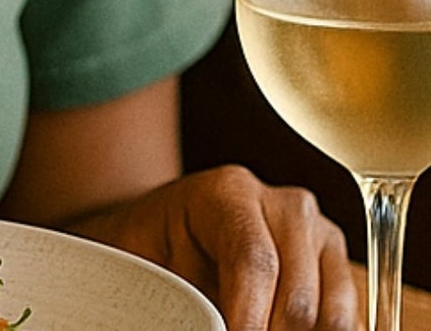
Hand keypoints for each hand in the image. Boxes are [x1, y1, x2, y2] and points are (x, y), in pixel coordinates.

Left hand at [75, 165, 359, 329]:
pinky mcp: (342, 268)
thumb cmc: (164, 249)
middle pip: (297, 298)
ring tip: (259, 330)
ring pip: (333, 317)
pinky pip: (351, 323)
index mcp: (231, 192)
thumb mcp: (159, 264)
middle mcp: (286, 206)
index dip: (248, 317)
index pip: (253, 260)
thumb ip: (186, 299)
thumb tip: (211, 327)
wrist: (178, 230)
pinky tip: (286, 330)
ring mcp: (322, 234)